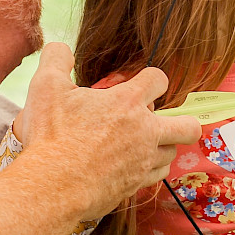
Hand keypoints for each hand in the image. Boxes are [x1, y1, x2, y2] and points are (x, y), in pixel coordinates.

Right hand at [16, 42, 201, 217]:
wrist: (52, 186)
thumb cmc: (51, 136)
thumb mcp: (46, 87)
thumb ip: (57, 59)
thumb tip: (61, 48)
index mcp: (128, 102)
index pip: (159, 79)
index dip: (151, 79)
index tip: (139, 85)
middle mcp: (145, 131)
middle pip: (187, 126)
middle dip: (182, 120)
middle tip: (159, 120)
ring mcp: (144, 160)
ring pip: (172, 151)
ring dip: (161, 145)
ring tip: (140, 143)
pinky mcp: (137, 185)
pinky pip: (158, 175)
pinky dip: (150, 168)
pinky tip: (133, 165)